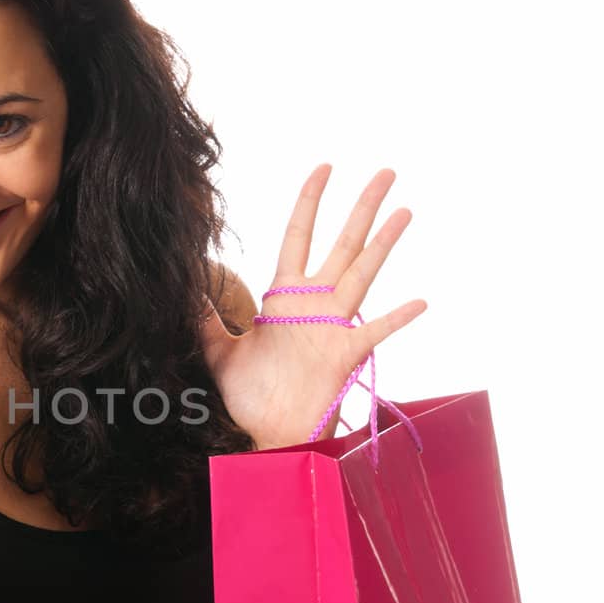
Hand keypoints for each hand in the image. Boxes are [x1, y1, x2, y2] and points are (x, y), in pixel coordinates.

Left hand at [199, 164, 426, 449]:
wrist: (263, 435)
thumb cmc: (245, 396)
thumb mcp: (218, 350)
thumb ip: (205, 317)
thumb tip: (182, 284)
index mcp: (284, 297)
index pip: (298, 236)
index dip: (310, 202)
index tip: (324, 167)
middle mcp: (314, 305)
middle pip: (343, 244)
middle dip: (362, 207)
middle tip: (387, 171)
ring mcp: (334, 327)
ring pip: (364, 273)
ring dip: (384, 243)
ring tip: (404, 210)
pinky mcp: (346, 354)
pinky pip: (376, 331)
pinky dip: (397, 317)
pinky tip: (421, 300)